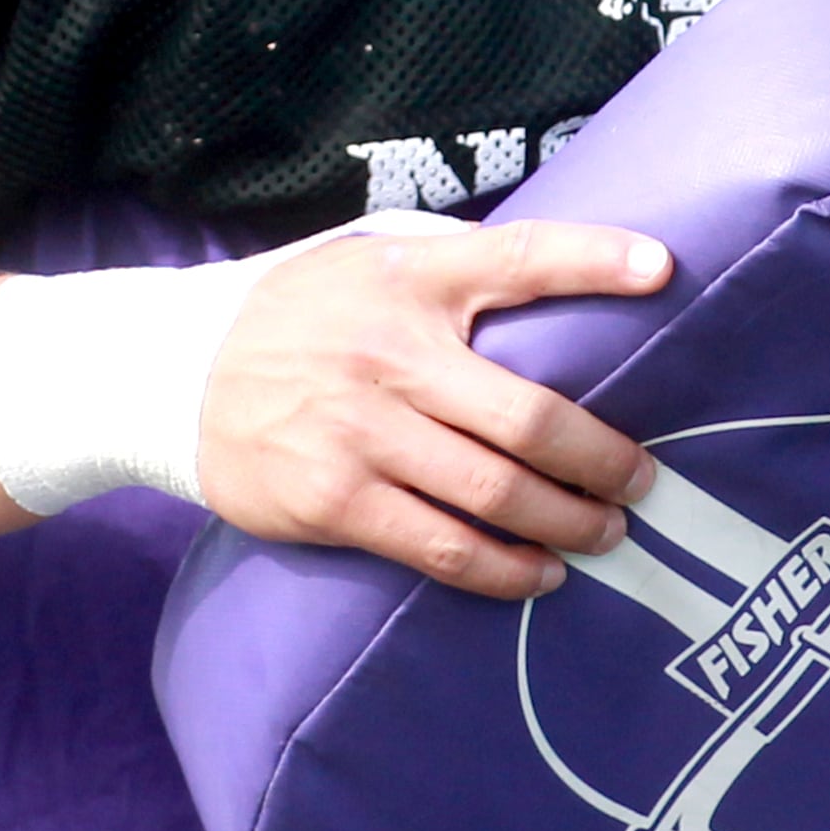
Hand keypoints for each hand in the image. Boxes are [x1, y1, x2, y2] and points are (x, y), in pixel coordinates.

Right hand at [196, 220, 670, 595]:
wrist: (169, 375)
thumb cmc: (295, 315)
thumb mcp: (364, 259)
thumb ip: (448, 264)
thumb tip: (556, 276)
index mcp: (410, 279)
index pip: (515, 255)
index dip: (593, 259)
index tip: (661, 268)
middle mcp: (391, 354)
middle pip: (527, 416)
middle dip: (603, 456)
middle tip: (644, 480)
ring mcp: (360, 433)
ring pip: (494, 493)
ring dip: (568, 521)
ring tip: (607, 532)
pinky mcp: (334, 500)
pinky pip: (440, 547)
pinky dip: (502, 569)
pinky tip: (538, 575)